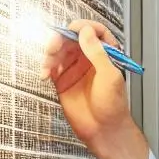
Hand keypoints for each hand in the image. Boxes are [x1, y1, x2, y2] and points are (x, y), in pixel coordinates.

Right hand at [41, 19, 147, 158]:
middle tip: (53, 46)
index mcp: (105, 54)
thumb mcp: (109, 76)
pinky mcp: (63, 81)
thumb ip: (97, 52)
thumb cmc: (113, 106)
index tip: (73, 29)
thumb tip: (86, 32)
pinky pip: (51, 67)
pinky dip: (45, 67)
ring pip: (59, 50)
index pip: (93, 31)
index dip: (82, 27)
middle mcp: (88, 59)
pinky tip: (45, 74)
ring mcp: (74, 69)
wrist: (104, 130)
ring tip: (47, 64)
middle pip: (71, 38)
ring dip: (50, 53)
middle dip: (60, 39)